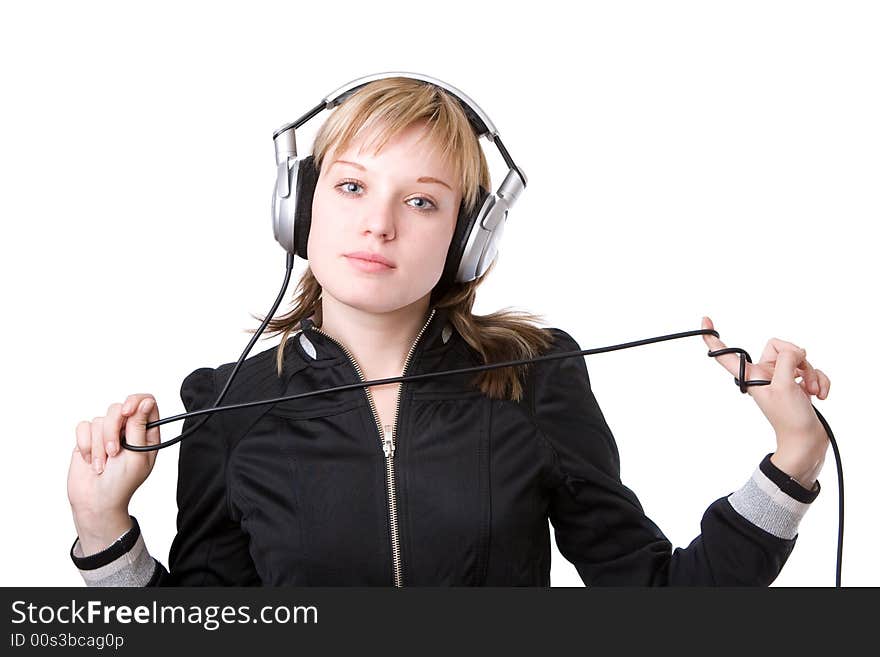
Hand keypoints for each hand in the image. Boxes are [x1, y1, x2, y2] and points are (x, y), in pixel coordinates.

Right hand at [67, 395, 160, 541]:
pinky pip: (83, 427)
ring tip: (102, 465)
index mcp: (146, 433)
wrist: (95, 502)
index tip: (127, 413)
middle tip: (114, 453)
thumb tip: (146, 401)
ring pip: (100, 419)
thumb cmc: (121, 484)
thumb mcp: (137, 456)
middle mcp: (127, 430)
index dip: (135, 401)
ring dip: (98, 446)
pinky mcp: (88, 438)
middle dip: (112, 432)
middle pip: (118, 408)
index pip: (146, 402)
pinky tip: (90, 460)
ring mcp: (107, 433)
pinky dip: (85, 445)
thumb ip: (139, 427)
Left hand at [700, 316, 830, 481]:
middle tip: (798, 377)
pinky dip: (819, 381)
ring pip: (799, 359)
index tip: (705, 319)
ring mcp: (781, 378)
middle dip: (797, 359)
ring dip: (810, 374)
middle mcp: (764, 374)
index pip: (726, 354)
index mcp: (751, 375)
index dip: (714, 339)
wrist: (807, 441)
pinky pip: (811, 370)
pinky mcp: (797, 383)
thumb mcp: (783, 385)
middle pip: (779, 346)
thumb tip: (794, 351)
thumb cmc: (790, 419)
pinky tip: (819, 394)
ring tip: (810, 391)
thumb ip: (785, 360)